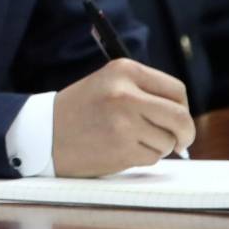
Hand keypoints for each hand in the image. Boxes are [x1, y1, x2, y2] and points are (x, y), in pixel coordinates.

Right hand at [52, 59, 194, 175]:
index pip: (176, 90)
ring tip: (128, 140)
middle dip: (185, 133)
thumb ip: (144, 93)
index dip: (182, 107)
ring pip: (167, 141)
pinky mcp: (122, 148)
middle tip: (180, 141)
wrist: (43, 132)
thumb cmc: (80, 109)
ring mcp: (124, 122)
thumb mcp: (109, 85)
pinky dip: (142, 157)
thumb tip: (183, 118)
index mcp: (124, 70)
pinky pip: (152, 158)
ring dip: (156, 146)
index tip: (178, 119)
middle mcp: (126, 93)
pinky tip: (118, 149)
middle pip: (180, 117)